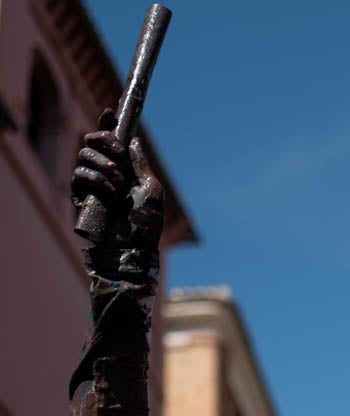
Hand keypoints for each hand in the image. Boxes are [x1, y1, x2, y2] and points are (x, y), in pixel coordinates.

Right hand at [71, 109, 162, 272]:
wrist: (133, 249)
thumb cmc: (146, 224)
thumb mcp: (151, 189)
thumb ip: (141, 164)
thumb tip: (133, 140)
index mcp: (123, 169)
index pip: (110, 140)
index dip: (107, 124)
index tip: (110, 111)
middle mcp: (105, 173)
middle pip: (91, 140)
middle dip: (105, 141)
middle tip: (118, 155)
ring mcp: (91, 184)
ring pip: (83, 155)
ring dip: (103, 165)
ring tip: (119, 185)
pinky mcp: (81, 197)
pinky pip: (78, 175)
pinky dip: (95, 180)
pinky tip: (109, 194)